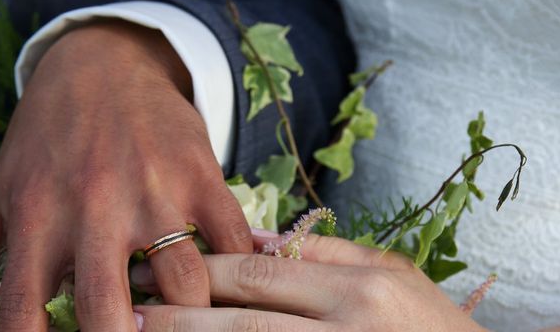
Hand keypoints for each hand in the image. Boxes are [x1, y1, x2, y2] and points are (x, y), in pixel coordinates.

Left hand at [0, 20, 251, 330]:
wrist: (103, 63)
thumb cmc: (49, 131)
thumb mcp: (3, 187)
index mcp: (39, 219)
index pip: (24, 318)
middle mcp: (96, 210)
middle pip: (111, 314)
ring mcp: (155, 191)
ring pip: (186, 282)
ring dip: (191, 312)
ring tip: (186, 313)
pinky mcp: (199, 172)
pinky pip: (231, 234)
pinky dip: (238, 262)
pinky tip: (230, 275)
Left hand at [133, 234, 486, 331]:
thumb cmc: (432, 327)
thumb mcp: (391, 274)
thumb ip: (325, 252)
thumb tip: (251, 237)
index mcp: (364, 286)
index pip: (263, 274)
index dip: (203, 272)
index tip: (156, 267)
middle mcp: (351, 327)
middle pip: (246, 318)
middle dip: (180, 313)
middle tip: (127, 305)